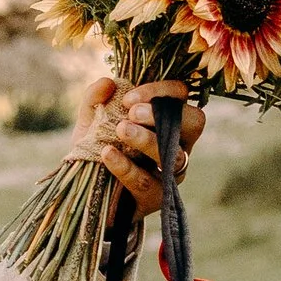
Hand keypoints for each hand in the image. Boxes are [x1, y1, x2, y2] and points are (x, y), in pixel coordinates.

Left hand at [75, 76, 203, 213]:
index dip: (159, 91)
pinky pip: (148, 182)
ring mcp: (172, 172)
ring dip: (148, 140)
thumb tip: (107, 82)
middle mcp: (179, 143)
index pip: (180, 95)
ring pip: (175, 154)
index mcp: (169, 118)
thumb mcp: (91, 122)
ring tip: (121, 130)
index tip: (128, 98)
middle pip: (195, 122)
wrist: (85, 194)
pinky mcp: (158, 197)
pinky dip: (126, 167)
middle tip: (131, 114)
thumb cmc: (97, 150)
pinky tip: (107, 155)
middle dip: (164, 114)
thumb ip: (94, 99)